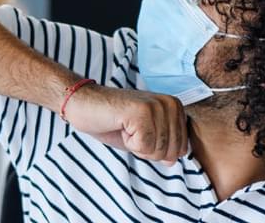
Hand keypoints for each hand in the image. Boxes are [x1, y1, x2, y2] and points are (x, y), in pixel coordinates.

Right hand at [61, 83, 188, 162]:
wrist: (83, 104)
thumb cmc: (111, 120)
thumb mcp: (143, 136)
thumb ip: (162, 146)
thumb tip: (173, 160)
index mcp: (174, 107)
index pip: (181, 149)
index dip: (156, 150)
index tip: (139, 133)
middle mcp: (170, 103)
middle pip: (171, 152)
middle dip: (147, 150)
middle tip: (130, 130)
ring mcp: (156, 106)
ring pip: (158, 150)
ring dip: (136, 145)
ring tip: (125, 127)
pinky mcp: (142, 111)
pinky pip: (144, 146)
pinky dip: (129, 143)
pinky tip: (121, 126)